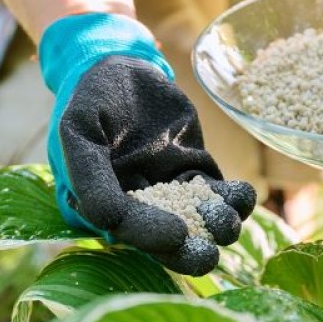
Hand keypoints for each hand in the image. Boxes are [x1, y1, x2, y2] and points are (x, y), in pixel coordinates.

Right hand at [39, 13, 255, 275]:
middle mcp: (135, 207)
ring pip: (196, 222)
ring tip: (230, 218)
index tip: (177, 234)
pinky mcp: (192, 172)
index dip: (151, 237)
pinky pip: (215, 194)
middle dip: (189, 252)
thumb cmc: (90, 99)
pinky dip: (233, 199)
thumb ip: (89, 175)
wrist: (119, 66)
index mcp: (100, 206)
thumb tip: (108, 221)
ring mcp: (168, 192)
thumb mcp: (79, 130)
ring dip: (216, 226)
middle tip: (210, 255)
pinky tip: (243, 194)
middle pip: (164, 242)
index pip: (128, 230)